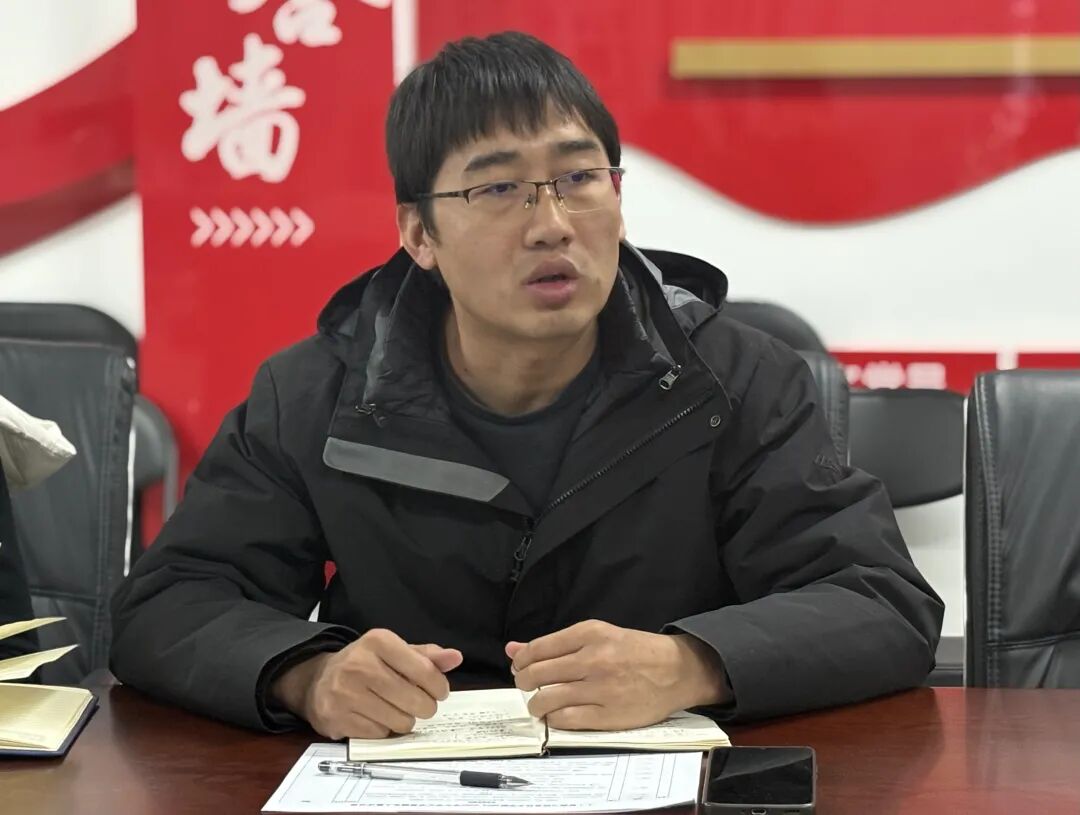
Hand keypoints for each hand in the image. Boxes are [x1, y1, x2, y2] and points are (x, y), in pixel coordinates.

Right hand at [271, 629, 462, 738]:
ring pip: (400, 721)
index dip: (438, 686)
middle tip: (420, 704)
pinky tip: (375, 717)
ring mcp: (345, 692)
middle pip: (415, 700)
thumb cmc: (364, 665)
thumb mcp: (394, 652)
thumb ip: (426, 656)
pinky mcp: (337, 718)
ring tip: (395, 710)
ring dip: (405, 720)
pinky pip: (379, 734)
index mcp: (378, 641)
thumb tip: (455, 657)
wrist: (317, 681)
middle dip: (425, 707)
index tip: (439, 691)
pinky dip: (383, 730)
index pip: (424, 669)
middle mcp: (360, 664)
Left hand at [506, 620, 729, 730]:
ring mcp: (601, 688)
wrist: (677, 671)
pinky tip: (557, 715)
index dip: (522, 660)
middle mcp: (594, 659)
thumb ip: (556, 644)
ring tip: (540, 703)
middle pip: (538, 673)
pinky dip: (554, 719)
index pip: (539, 648)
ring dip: (535, 704)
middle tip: (526, 685)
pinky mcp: (608, 715)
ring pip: (547, 698)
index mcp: (590, 633)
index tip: (520, 666)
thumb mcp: (599, 636)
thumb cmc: (636, 652)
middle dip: (523, 682)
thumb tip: (513, 649)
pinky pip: (566, 720)